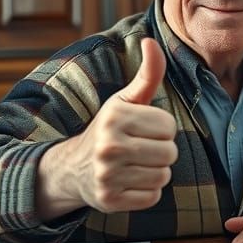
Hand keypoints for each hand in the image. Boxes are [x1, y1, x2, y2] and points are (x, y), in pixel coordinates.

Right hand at [37, 38, 177, 219]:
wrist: (72, 168)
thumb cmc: (108, 129)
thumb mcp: (125, 100)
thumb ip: (146, 74)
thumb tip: (151, 41)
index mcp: (115, 116)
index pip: (169, 126)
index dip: (161, 129)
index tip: (142, 130)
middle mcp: (109, 145)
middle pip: (170, 153)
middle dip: (161, 151)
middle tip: (140, 149)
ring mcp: (107, 175)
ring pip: (163, 176)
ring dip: (155, 172)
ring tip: (135, 165)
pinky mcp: (110, 201)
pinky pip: (153, 197)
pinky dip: (146, 192)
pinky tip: (129, 181)